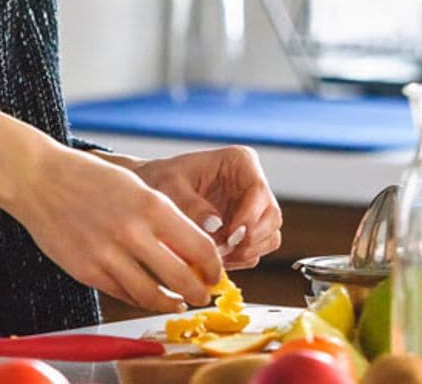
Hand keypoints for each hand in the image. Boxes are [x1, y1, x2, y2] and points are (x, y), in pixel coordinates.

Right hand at [2, 143, 220, 312]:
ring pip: (151, 295)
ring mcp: (107, 255)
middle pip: (181, 278)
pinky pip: (122, 294)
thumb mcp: (138, 188)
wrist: (40, 179)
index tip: (216, 273)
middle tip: (203, 295)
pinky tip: (146, 296)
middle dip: (198, 292)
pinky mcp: (86, 271)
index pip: (200, 248)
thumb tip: (192, 252)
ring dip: (170, 303)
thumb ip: (164, 219)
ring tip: (177, 303)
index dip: (214, 268)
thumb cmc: (90, 179)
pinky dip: (138, 299)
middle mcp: (132, 232)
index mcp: (152, 206)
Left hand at [133, 146, 282, 269]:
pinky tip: (215, 258)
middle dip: (249, 240)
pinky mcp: (246, 230)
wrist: (150, 192)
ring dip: (246, 252)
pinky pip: (255, 251)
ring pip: (269, 237)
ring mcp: (252, 209)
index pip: (259, 190)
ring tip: (215, 256)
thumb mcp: (169, 187)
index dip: (250, 217)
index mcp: (240, 162)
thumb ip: (190, 205)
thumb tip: (214, 226)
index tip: (230, 236)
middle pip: (271, 217)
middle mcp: (252, 184)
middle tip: (221, 252)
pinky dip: (239, 259)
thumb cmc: (159, 180)